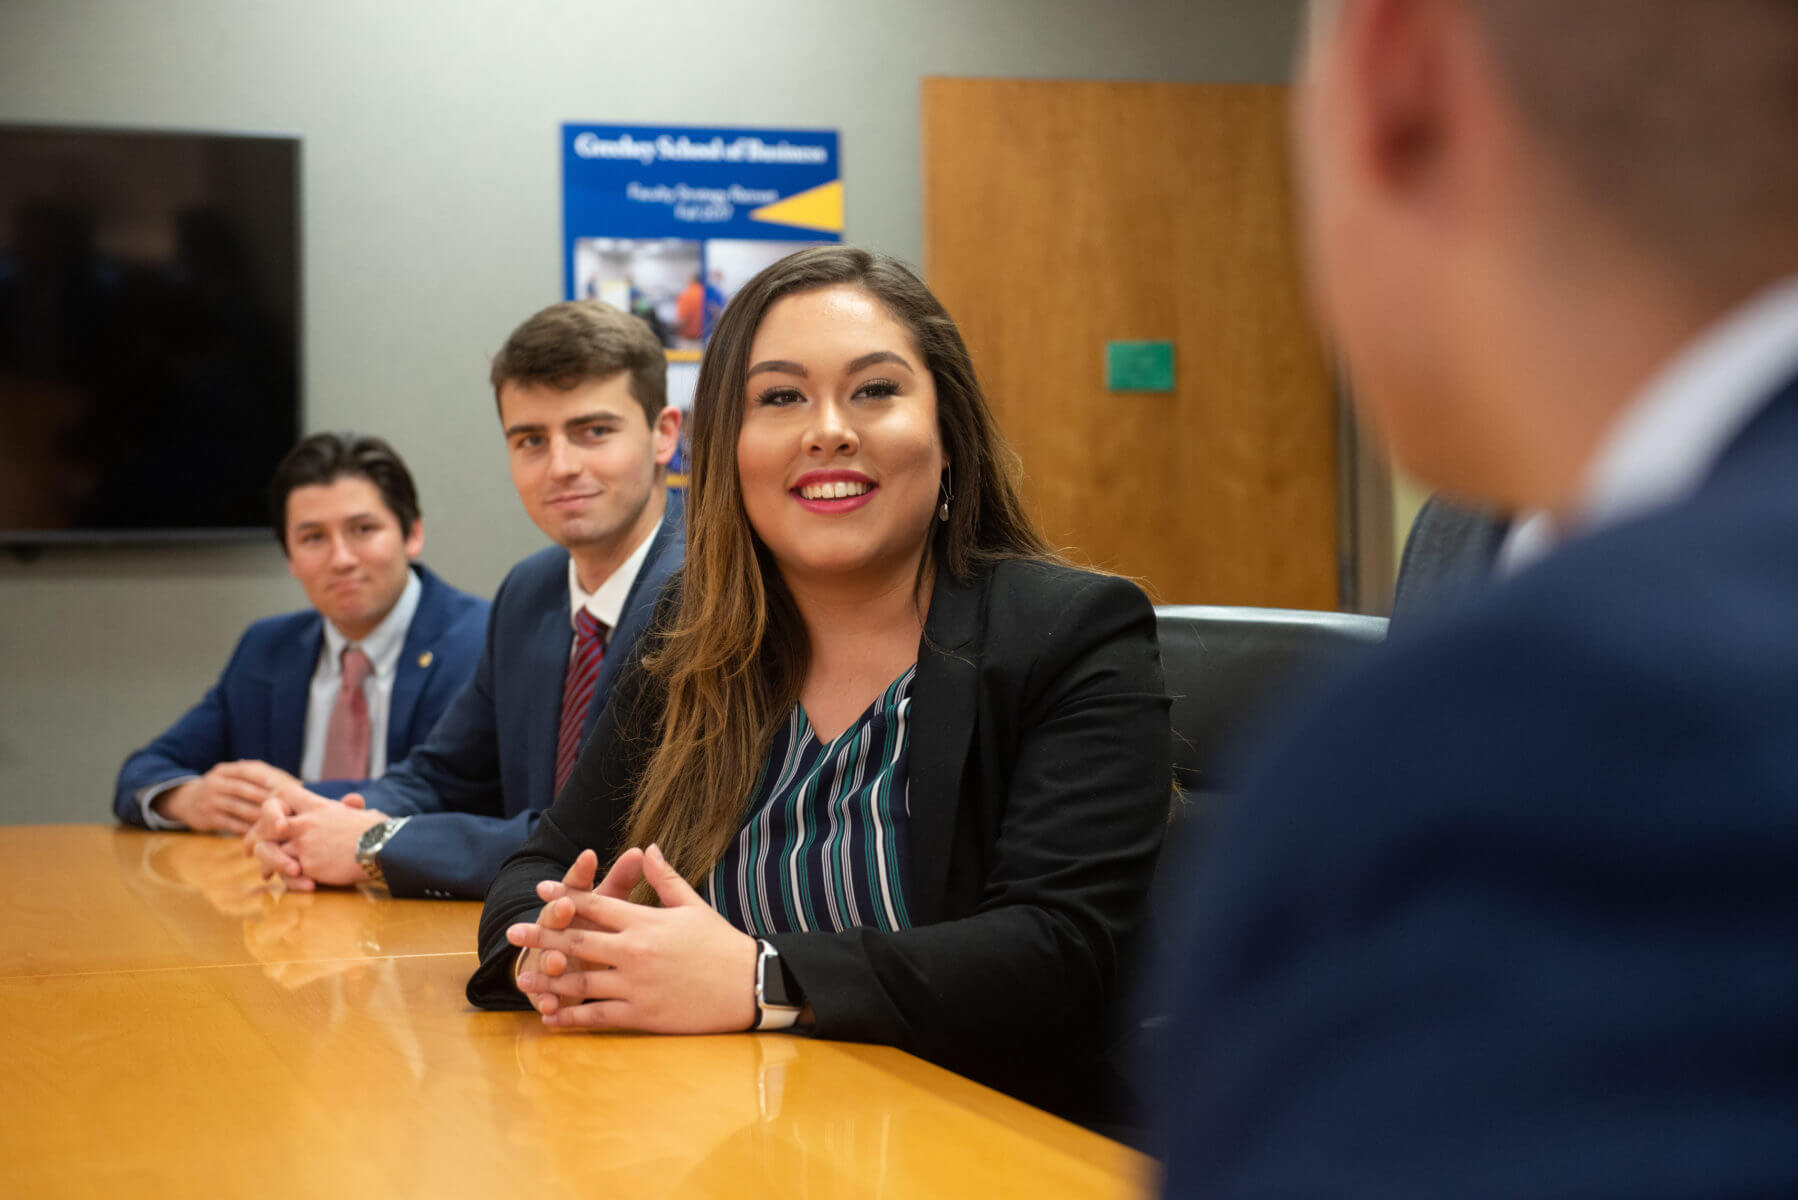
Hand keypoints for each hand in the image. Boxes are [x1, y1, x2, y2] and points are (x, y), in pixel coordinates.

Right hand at [155, 760, 297, 833]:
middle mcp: (216, 783)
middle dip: (269, 800)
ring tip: (282, 823)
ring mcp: (210, 801)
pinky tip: (265, 834)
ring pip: (240, 809)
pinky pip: (232, 825)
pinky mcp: (208, 819)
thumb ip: (262, 778)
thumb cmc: (227, 789)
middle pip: (247, 791)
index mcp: (226, 770)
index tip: (289, 790)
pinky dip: (249, 829)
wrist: (187, 801)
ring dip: (261, 817)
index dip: (270, 780)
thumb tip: (300, 785)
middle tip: (291, 809)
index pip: (250, 771)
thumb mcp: (236, 778)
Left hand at [244, 786, 386, 888]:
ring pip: (271, 851)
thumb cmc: (379, 831)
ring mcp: (304, 845)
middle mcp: (305, 823)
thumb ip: (351, 808)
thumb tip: (353, 802)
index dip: (274, 805)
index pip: (284, 794)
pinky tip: (289, 884)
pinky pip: (287, 873)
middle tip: (248, 849)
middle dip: (255, 836)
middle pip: (267, 825)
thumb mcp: (362, 813)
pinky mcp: (307, 865)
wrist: (384, 848)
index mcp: (318, 807)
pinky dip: (287, 880)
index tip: (271, 820)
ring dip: (268, 863)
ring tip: (267, 873)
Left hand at [510, 844, 757, 1033]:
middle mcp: (634, 951)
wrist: (749, 983)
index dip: (565, 897)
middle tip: (512, 934)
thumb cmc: (721, 943)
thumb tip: (648, 847)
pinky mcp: (641, 1015)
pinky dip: (570, 1017)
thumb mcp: (693, 905)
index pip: (595, 905)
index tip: (541, 891)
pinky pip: (597, 1016)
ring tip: (522, 979)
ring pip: (580, 982)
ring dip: (548, 981)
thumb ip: (665, 878)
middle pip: (576, 942)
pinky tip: (551, 1018)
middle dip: (541, 937)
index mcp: (645, 922)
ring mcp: (635, 985)